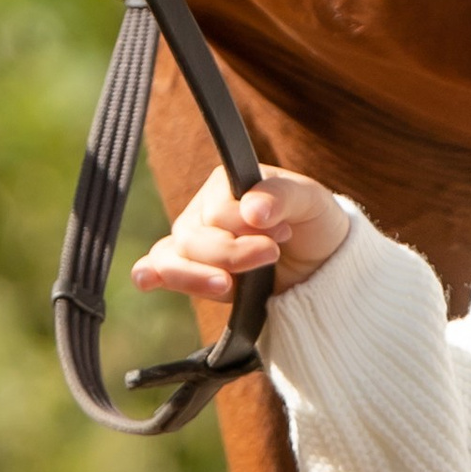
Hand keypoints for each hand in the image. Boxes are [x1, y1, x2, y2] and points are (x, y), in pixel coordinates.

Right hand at [132, 162, 349, 305]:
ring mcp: (196, 244)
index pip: (216, 211)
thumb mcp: (311, 201)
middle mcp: (204, 212)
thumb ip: (283, 197)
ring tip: (227, 286)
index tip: (285, 231)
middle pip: (192, 238)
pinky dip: (149, 274)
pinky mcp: (195, 274)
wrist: (322, 266)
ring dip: (195, 276)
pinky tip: (148, 279)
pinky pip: (157, 270)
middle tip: (272, 255)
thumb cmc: (314, 223)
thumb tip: (252, 210)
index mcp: (226, 185)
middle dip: (231, 254)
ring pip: (171, 258)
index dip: (244, 227)